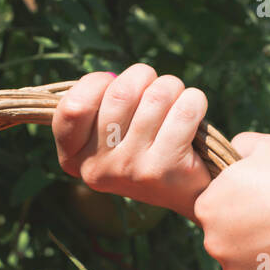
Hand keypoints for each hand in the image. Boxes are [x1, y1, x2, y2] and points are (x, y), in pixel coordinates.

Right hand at [52, 64, 211, 219]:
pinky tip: (193, 115)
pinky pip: (185, 109)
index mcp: (74, 158)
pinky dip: (195, 101)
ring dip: (172, 88)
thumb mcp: (107, 131)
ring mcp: (129, 170)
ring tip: (175, 106)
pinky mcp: (163, 170)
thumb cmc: (143, 146)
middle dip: (144, 79)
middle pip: (120, 92)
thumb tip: (111, 78)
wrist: (185, 191)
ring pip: (156, 95)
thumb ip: (98, 103)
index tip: (115, 90)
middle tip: (155, 94)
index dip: (97, 84)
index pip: (73, 106)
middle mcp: (97, 168)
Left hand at [193, 132, 269, 269]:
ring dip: (263, 259)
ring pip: (245, 267)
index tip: (265, 203)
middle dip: (247, 234)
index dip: (240, 206)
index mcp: (208, 207)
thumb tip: (233, 151)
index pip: (215, 210)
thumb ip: (240, 146)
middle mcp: (214, 244)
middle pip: (226, 241)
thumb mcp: (268, 148)